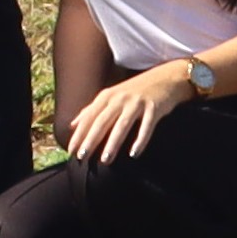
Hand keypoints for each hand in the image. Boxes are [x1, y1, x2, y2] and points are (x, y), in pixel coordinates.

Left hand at [65, 67, 191, 159]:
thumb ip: (92, 110)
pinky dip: (140, 140)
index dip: (79, 134)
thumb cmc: (135, 91)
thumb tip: (73, 125)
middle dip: (90, 139)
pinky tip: (134, 154)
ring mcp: (137, 103)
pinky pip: (146, 127)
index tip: (71, 151)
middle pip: (102, 121)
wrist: (166, 78)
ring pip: (122, 125)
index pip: (89, 117)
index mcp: (107, 96)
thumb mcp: (111, 96)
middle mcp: (120, 98)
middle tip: (82, 156)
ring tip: (105, 160)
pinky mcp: (153, 108)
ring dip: (112, 143)